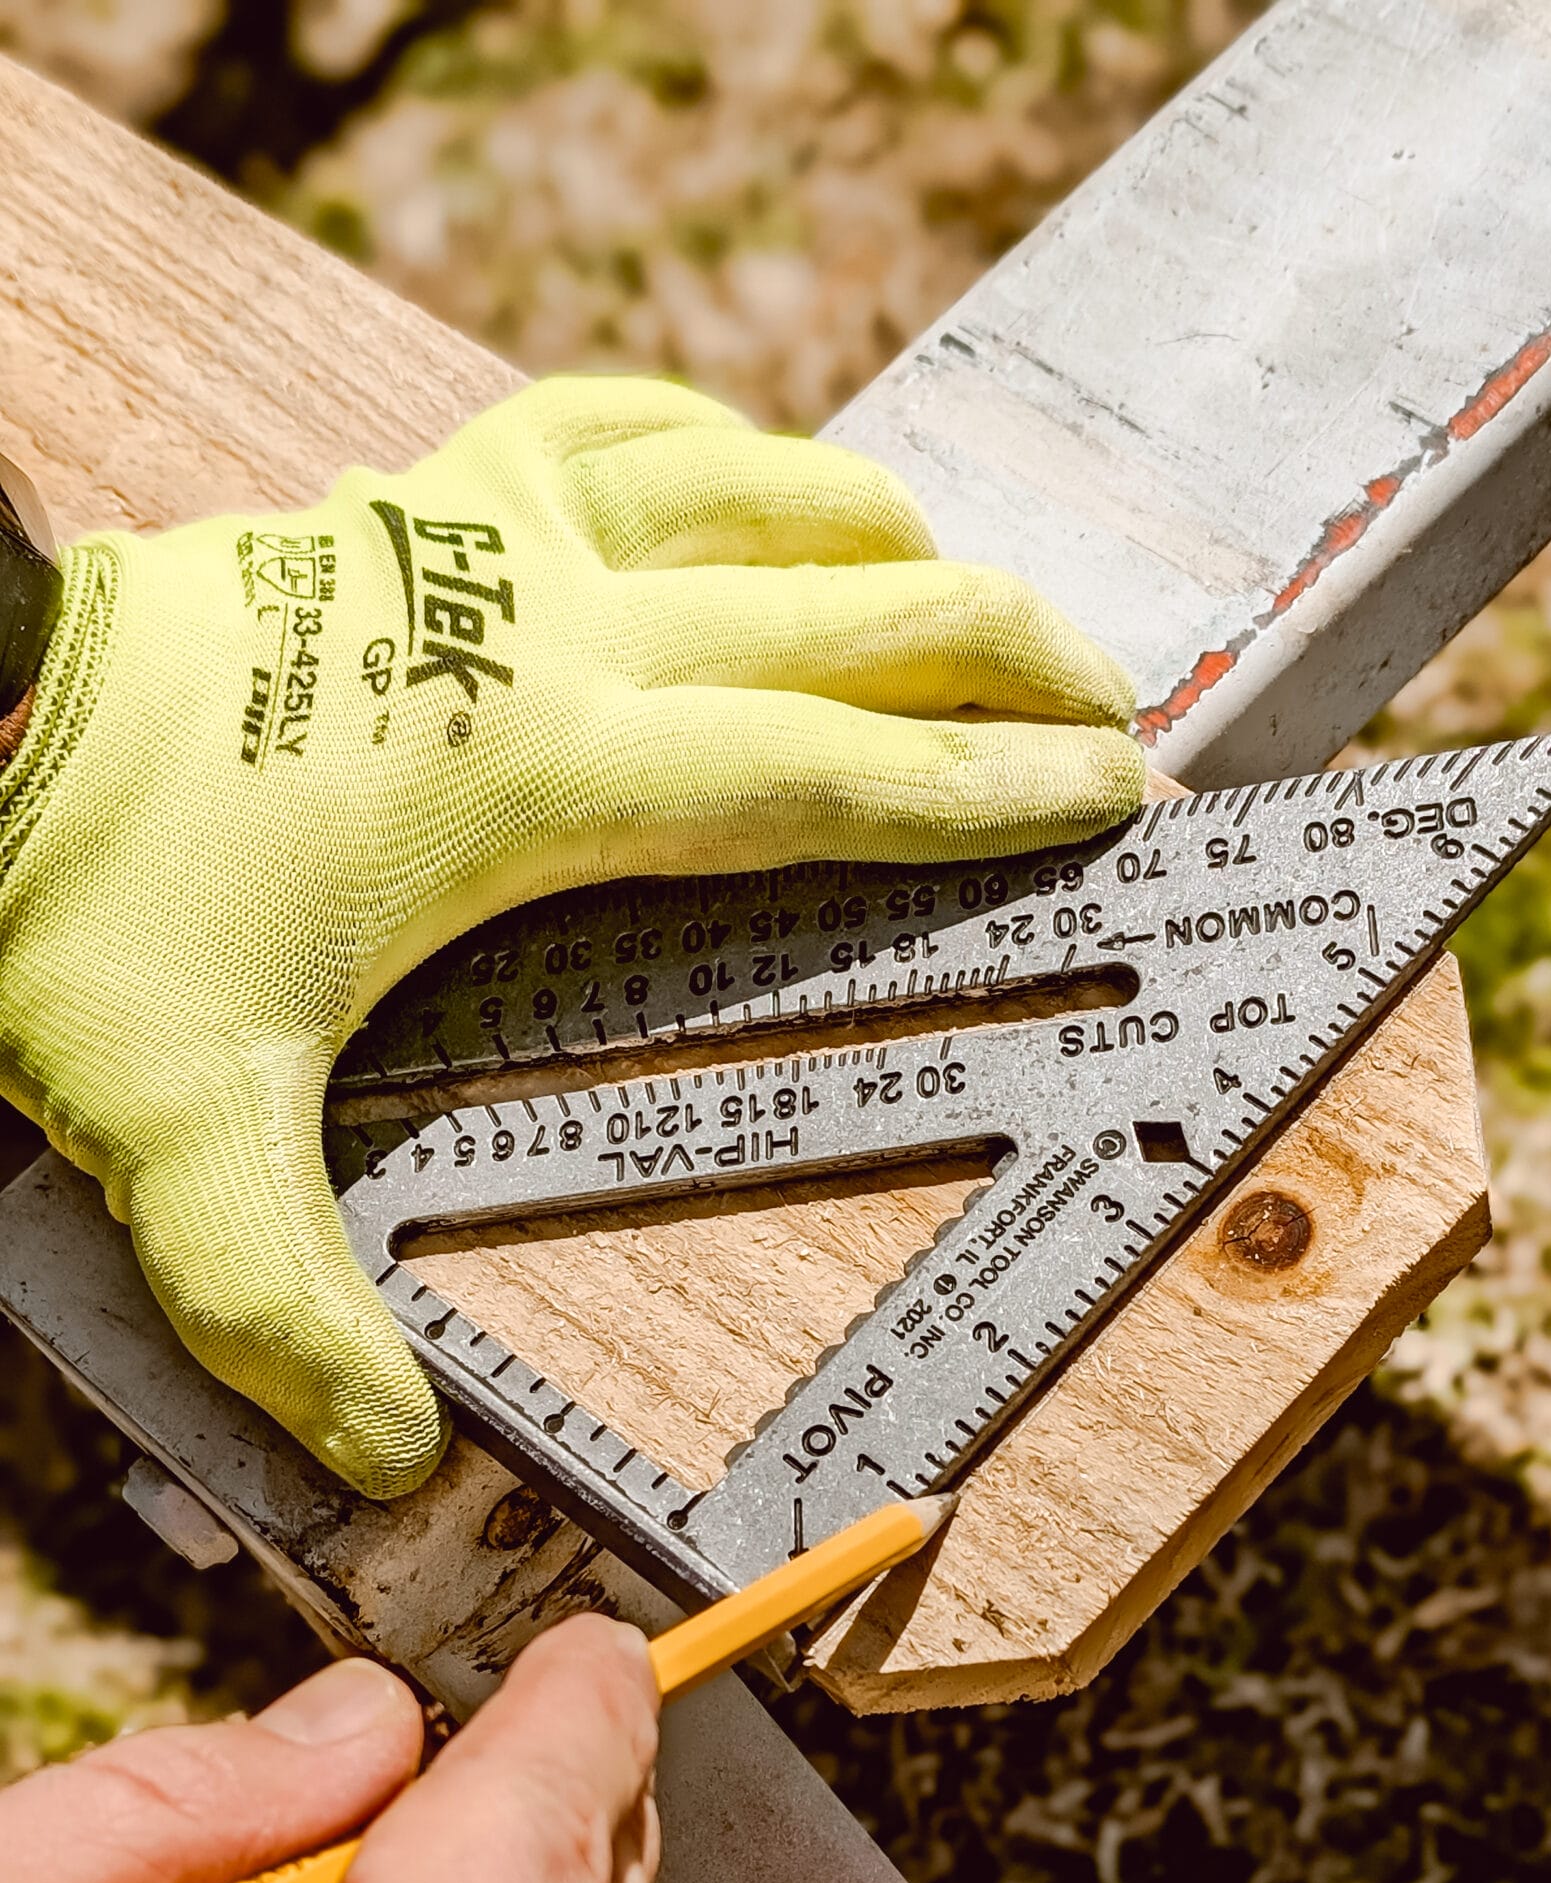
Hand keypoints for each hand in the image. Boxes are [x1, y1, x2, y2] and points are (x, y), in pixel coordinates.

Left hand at [0, 377, 1142, 1493]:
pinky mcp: (422, 490)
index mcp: (549, 773)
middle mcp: (554, 631)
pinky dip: (725, 448)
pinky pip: (618, 423)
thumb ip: (284, 1300)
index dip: (993, 791)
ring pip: (761, 490)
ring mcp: (490, 537)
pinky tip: (761, 477)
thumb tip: (382, 1455)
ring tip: (969, 596)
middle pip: (855, 610)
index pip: (839, 775)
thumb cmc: (76, 894)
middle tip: (1111, 700)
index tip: (1111, 788)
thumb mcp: (177, 1121)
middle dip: (1010, 655)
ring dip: (893, 539)